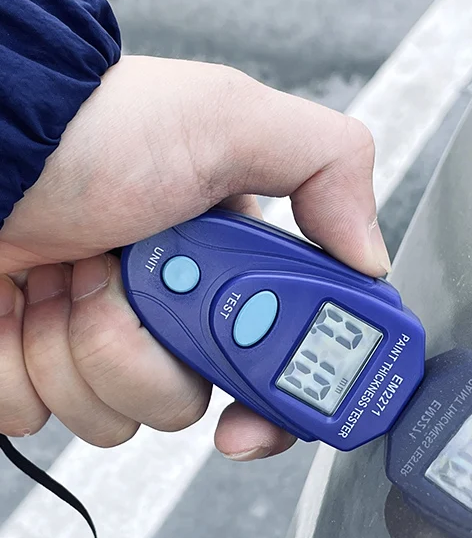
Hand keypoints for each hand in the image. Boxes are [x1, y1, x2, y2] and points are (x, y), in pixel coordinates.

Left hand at [0, 55, 389, 457]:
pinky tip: (18, 303)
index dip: (272, 400)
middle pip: (191, 403)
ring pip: (113, 418)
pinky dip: (15, 365)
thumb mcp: (227, 120)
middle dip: (151, 355)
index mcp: (229, 264)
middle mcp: (169, 309)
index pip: (282, 358)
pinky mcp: (25, 368)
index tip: (248, 415)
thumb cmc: (88, 129)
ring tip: (64, 275)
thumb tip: (370, 259)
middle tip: (129, 287)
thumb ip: (328, 166)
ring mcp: (94, 341)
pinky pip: (34, 417)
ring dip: (78, 349)